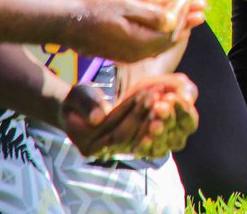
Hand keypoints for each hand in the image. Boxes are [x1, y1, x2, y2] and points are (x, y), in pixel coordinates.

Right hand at [61, 74, 197, 159]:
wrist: (79, 109)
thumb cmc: (78, 100)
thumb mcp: (77, 96)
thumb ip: (86, 105)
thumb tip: (98, 118)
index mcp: (88, 145)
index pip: (116, 131)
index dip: (132, 111)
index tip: (147, 93)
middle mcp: (104, 153)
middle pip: (132, 136)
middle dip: (146, 114)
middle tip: (160, 93)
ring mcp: (118, 151)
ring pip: (143, 139)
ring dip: (156, 118)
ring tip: (167, 98)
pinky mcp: (130, 145)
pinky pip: (149, 140)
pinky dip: (160, 123)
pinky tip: (169, 106)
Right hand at [63, 0, 206, 63]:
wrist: (56, 15)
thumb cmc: (89, 5)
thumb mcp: (124, 4)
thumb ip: (151, 14)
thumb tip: (174, 21)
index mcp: (140, 43)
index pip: (173, 29)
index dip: (185, 12)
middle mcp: (135, 53)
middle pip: (170, 36)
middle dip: (187, 19)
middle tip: (203, 5)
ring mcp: (125, 53)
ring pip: (159, 39)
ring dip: (176, 24)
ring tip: (191, 9)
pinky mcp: (116, 49)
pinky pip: (146, 41)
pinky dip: (159, 28)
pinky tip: (165, 21)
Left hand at [114, 74, 199, 159]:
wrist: (140, 92)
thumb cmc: (164, 88)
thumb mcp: (178, 83)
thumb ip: (185, 90)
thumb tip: (187, 100)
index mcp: (187, 124)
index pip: (189, 122)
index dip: (183, 111)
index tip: (172, 97)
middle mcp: (175, 139)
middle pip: (175, 137)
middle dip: (167, 120)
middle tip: (159, 107)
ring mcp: (158, 146)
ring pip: (161, 146)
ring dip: (157, 134)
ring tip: (152, 122)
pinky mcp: (141, 149)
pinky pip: (145, 152)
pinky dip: (145, 146)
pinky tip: (146, 138)